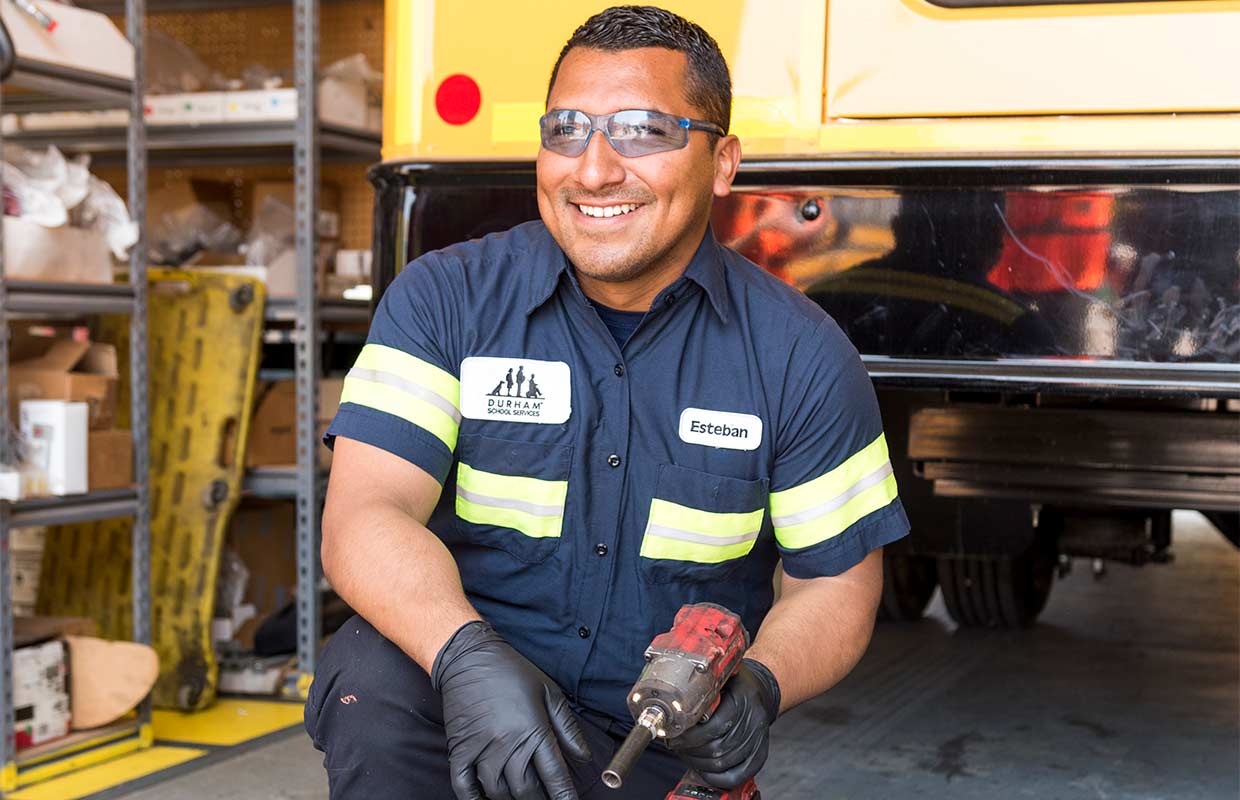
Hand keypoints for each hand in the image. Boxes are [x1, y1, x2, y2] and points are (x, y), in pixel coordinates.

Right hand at [431, 621, 591, 799]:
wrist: (469, 657)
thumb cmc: (512, 671)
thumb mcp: (549, 692)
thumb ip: (568, 728)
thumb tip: (584, 758)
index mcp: (533, 729)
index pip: (554, 775)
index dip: (563, 796)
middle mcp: (507, 743)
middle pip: (526, 790)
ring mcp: (481, 748)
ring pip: (497, 792)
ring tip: (520, 798)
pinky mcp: (459, 749)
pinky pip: (464, 786)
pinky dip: (474, 799)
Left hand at [665, 658, 780, 788]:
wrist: (760, 690)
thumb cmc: (735, 684)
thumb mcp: (721, 678)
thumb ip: (704, 690)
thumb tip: (676, 706)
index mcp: (743, 700)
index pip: (715, 727)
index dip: (691, 736)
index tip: (675, 736)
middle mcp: (754, 722)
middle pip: (717, 748)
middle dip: (690, 750)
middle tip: (676, 745)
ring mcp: (758, 740)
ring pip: (724, 763)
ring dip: (699, 762)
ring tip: (686, 754)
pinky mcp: (760, 754)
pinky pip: (738, 775)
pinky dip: (717, 777)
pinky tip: (703, 769)